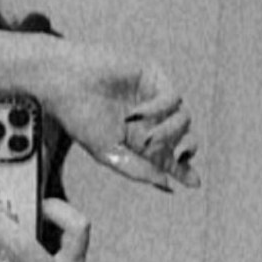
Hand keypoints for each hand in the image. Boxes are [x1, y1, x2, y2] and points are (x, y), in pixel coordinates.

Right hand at [47, 45, 199, 191]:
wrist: (66, 83)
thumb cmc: (80, 118)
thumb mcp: (108, 153)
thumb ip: (137, 169)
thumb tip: (167, 184)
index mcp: (139, 140)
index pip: (168, 157)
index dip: (183, 170)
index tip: (194, 183)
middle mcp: (150, 120)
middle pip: (184, 137)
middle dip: (185, 149)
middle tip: (177, 156)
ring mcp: (153, 97)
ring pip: (184, 119)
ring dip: (168, 133)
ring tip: (145, 138)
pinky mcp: (154, 76)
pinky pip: (173, 98)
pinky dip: (158, 109)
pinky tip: (136, 113)